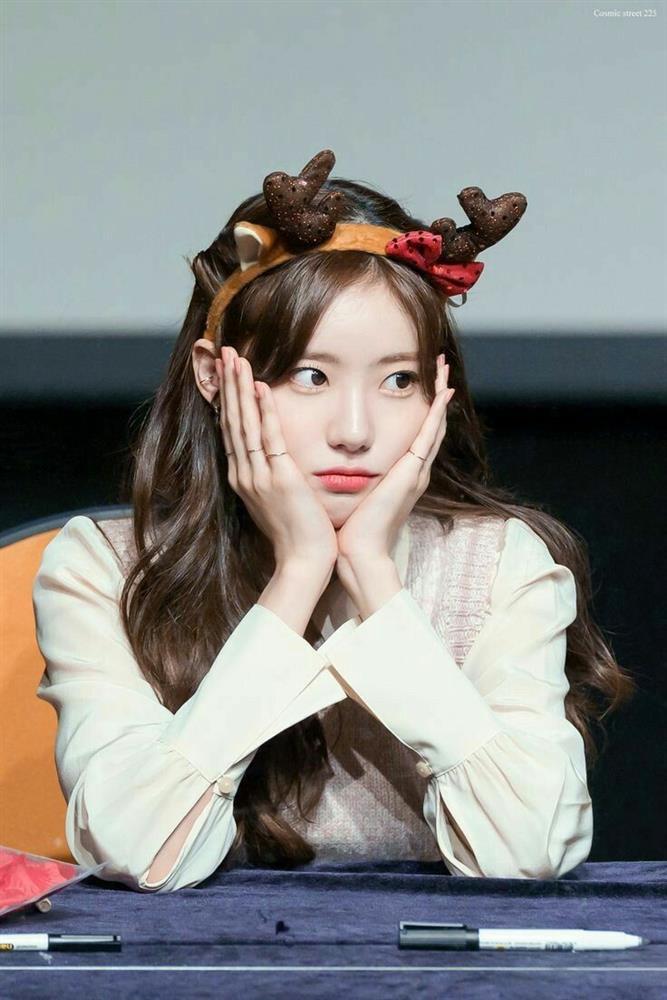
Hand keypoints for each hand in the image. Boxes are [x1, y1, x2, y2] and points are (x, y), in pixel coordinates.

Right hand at [216, 346, 337, 571]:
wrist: (303, 562)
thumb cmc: (297, 533)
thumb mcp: (276, 499)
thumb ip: (270, 476)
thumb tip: (271, 458)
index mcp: (243, 478)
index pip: (231, 430)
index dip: (227, 399)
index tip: (226, 372)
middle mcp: (244, 474)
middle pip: (232, 420)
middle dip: (227, 384)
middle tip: (224, 352)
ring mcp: (259, 477)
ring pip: (245, 424)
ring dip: (239, 389)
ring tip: (235, 359)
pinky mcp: (279, 479)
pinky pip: (269, 438)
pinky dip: (263, 411)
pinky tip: (259, 388)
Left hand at [336, 353, 453, 567]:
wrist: (358, 553)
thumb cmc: (351, 530)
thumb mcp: (355, 497)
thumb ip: (354, 480)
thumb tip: (338, 466)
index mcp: (401, 477)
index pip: (416, 436)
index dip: (423, 411)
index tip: (425, 386)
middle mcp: (414, 472)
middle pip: (431, 425)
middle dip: (437, 395)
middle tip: (442, 366)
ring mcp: (416, 472)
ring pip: (434, 425)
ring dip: (441, 396)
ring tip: (445, 368)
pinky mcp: (411, 473)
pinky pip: (428, 436)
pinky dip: (437, 414)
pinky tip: (442, 393)